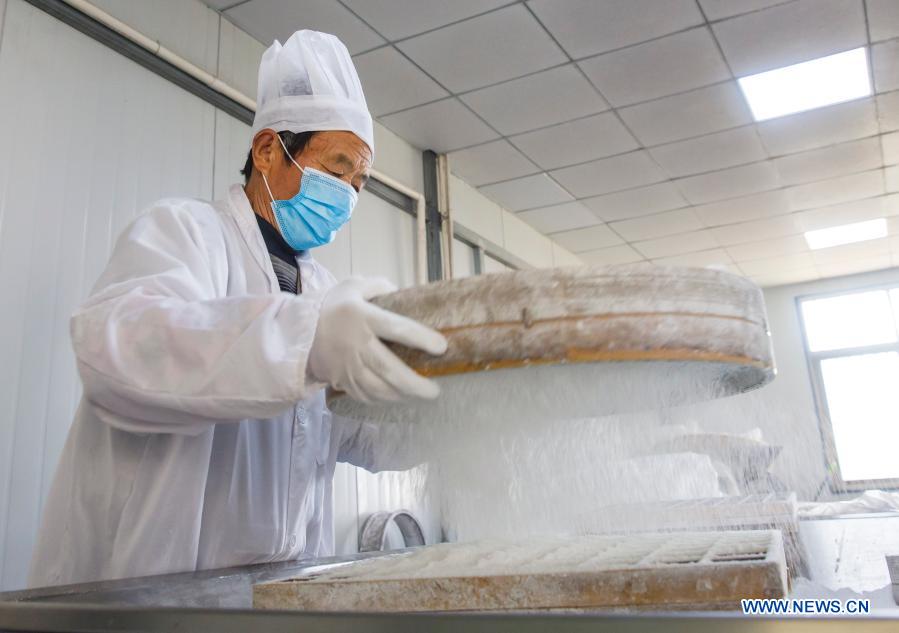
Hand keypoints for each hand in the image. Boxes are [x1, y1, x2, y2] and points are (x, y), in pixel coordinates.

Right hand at [308, 277, 446, 402]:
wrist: (299, 331)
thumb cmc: (334, 307)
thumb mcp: (354, 286)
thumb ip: (379, 287)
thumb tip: (402, 294)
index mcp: (362, 317)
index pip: (397, 328)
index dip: (421, 338)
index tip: (442, 347)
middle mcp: (356, 343)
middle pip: (389, 369)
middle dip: (415, 383)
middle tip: (435, 390)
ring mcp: (347, 365)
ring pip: (378, 388)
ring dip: (402, 395)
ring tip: (420, 395)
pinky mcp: (341, 380)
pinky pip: (365, 395)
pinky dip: (383, 399)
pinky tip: (397, 397)